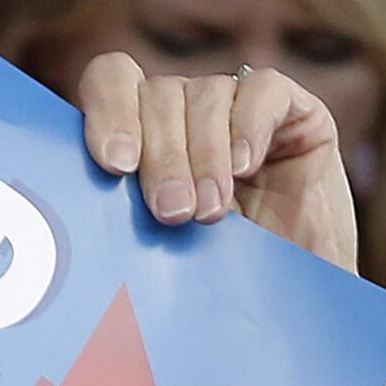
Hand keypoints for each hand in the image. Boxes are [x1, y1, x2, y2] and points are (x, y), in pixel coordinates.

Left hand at [77, 52, 357, 276]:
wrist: (301, 305)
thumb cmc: (220, 282)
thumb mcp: (158, 248)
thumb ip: (123, 214)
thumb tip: (83, 206)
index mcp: (142, 133)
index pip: (111, 81)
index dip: (107, 111)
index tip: (113, 164)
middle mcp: (186, 112)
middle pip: (155, 94)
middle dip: (161, 156)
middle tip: (171, 212)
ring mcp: (238, 108)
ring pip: (203, 93)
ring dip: (204, 154)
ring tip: (211, 211)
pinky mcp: (294, 112)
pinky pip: (263, 89)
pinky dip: (249, 123)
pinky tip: (245, 166)